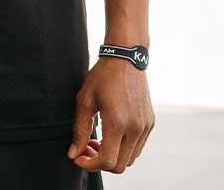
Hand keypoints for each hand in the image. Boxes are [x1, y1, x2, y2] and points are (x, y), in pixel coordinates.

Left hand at [68, 56, 154, 173]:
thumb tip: (74, 152)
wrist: (126, 58)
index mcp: (118, 123)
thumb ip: (79, 129)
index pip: (107, 161)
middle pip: (120, 166)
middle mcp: (135, 128)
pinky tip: (111, 134)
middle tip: (87, 148)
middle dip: (100, 162)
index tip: (79, 157)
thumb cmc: (104, 75)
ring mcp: (145, 126)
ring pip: (130, 159)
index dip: (90, 164)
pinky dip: (124, 148)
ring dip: (113, 156)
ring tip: (98, 140)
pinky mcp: (150, 123)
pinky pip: (138, 147)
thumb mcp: (85, 100)